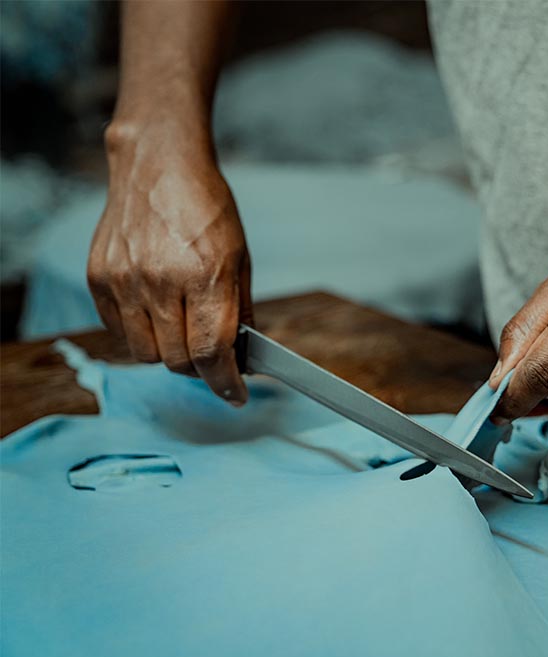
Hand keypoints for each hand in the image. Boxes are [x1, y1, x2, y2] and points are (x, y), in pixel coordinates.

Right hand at [87, 121, 252, 404]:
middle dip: (201, 368)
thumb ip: (241, 311)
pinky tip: (157, 316)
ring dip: (169, 354)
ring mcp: (125, 281)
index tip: (236, 394)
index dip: (226, 382)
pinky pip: (119, 333)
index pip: (213, 352)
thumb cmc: (206, 210)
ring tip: (183, 332)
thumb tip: (245, 357)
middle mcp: (160, 281)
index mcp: (205, 276)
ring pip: (146, 355)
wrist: (158, 166)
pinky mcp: (99, 279)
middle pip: (179, 360)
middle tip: (213, 358)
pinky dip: (141, 335)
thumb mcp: (240, 258)